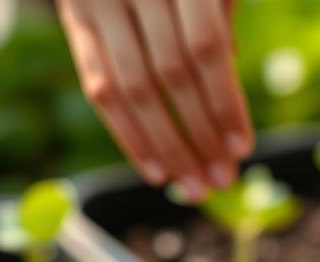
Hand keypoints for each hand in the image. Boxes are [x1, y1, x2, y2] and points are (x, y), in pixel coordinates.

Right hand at [57, 0, 253, 200]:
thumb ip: (221, 22)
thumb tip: (227, 105)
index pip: (206, 48)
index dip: (225, 103)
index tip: (244, 149)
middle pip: (170, 74)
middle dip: (200, 135)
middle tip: (223, 180)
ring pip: (133, 89)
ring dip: (167, 147)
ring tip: (195, 187)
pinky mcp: (76, 17)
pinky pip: (99, 87)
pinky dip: (129, 135)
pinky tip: (156, 171)